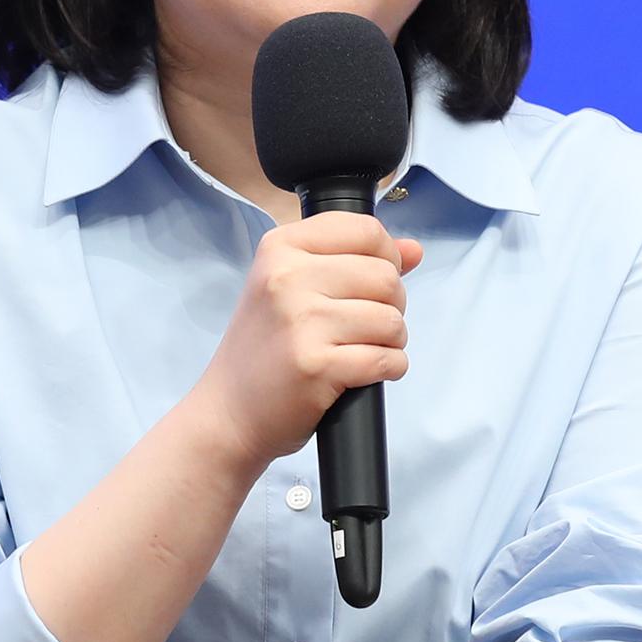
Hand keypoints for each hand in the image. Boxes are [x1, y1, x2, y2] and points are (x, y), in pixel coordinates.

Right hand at [189, 213, 424, 467]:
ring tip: (362, 349)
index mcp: (280, 248)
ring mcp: (300, 322)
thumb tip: (413, 249)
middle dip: (393, 305)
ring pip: (392, 319)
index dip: (386, 257)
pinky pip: (386, 359)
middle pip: (385, 276)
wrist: (228, 410)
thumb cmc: (264, 348)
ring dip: (391, 341)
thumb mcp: (292, 287)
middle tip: (366, 325)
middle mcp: (286, 277)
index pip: (365, 230)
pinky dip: (389, 368)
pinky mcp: (315, 365)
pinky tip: (363, 372)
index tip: (372, 282)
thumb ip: (353, 259)